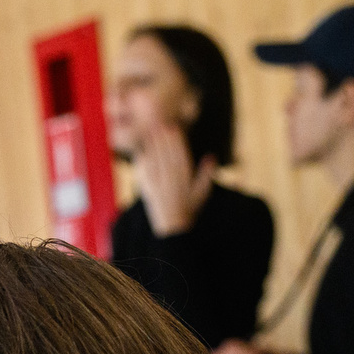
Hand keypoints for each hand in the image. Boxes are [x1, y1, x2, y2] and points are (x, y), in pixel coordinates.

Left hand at [134, 121, 214, 235]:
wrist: (172, 229)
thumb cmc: (189, 210)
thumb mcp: (202, 193)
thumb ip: (206, 175)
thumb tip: (212, 157)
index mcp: (185, 181)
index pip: (180, 156)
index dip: (177, 141)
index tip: (174, 128)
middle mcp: (172, 182)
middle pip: (167, 156)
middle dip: (164, 139)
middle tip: (160, 124)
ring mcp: (159, 186)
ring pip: (156, 162)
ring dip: (153, 146)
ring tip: (151, 132)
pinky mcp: (148, 191)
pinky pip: (145, 173)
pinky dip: (143, 161)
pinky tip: (142, 150)